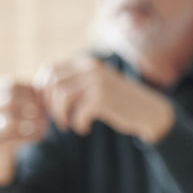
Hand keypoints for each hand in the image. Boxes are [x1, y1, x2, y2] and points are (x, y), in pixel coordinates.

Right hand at [0, 76, 46, 185]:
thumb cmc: (8, 120)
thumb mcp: (13, 104)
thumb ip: (26, 94)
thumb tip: (45, 86)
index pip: (11, 84)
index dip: (31, 91)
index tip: (44, 99)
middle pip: (10, 99)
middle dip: (32, 104)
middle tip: (46, 111)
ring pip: (13, 120)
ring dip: (33, 121)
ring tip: (45, 122)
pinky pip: (17, 137)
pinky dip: (32, 134)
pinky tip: (41, 134)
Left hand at [33, 56, 174, 140]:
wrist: (148, 111)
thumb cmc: (119, 101)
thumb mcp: (98, 84)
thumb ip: (77, 81)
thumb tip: (44, 89)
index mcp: (86, 63)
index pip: (50, 69)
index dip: (43, 89)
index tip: (49, 106)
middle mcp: (90, 69)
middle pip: (53, 83)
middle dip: (50, 104)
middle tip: (59, 119)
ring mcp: (97, 83)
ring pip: (61, 97)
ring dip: (61, 115)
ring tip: (68, 125)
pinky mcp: (103, 100)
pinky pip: (78, 113)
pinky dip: (78, 124)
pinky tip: (85, 129)